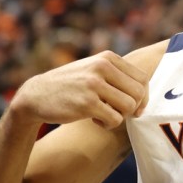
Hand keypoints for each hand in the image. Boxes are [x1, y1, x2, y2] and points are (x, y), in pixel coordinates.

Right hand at [11, 51, 147, 129]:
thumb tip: (145, 96)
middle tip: (118, 112)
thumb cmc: (71, 85)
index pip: (142, 78)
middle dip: (133, 108)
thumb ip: (118, 76)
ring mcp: (94, 84)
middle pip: (139, 93)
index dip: (143, 96)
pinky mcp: (87, 103)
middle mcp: (102, 67)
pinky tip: (96, 120)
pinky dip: (109, 124)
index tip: (134, 106)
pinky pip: (115, 119)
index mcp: (107, 58)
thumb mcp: (94, 70)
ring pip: (130, 106)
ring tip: (104, 114)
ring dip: (120, 116)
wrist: (36, 95)